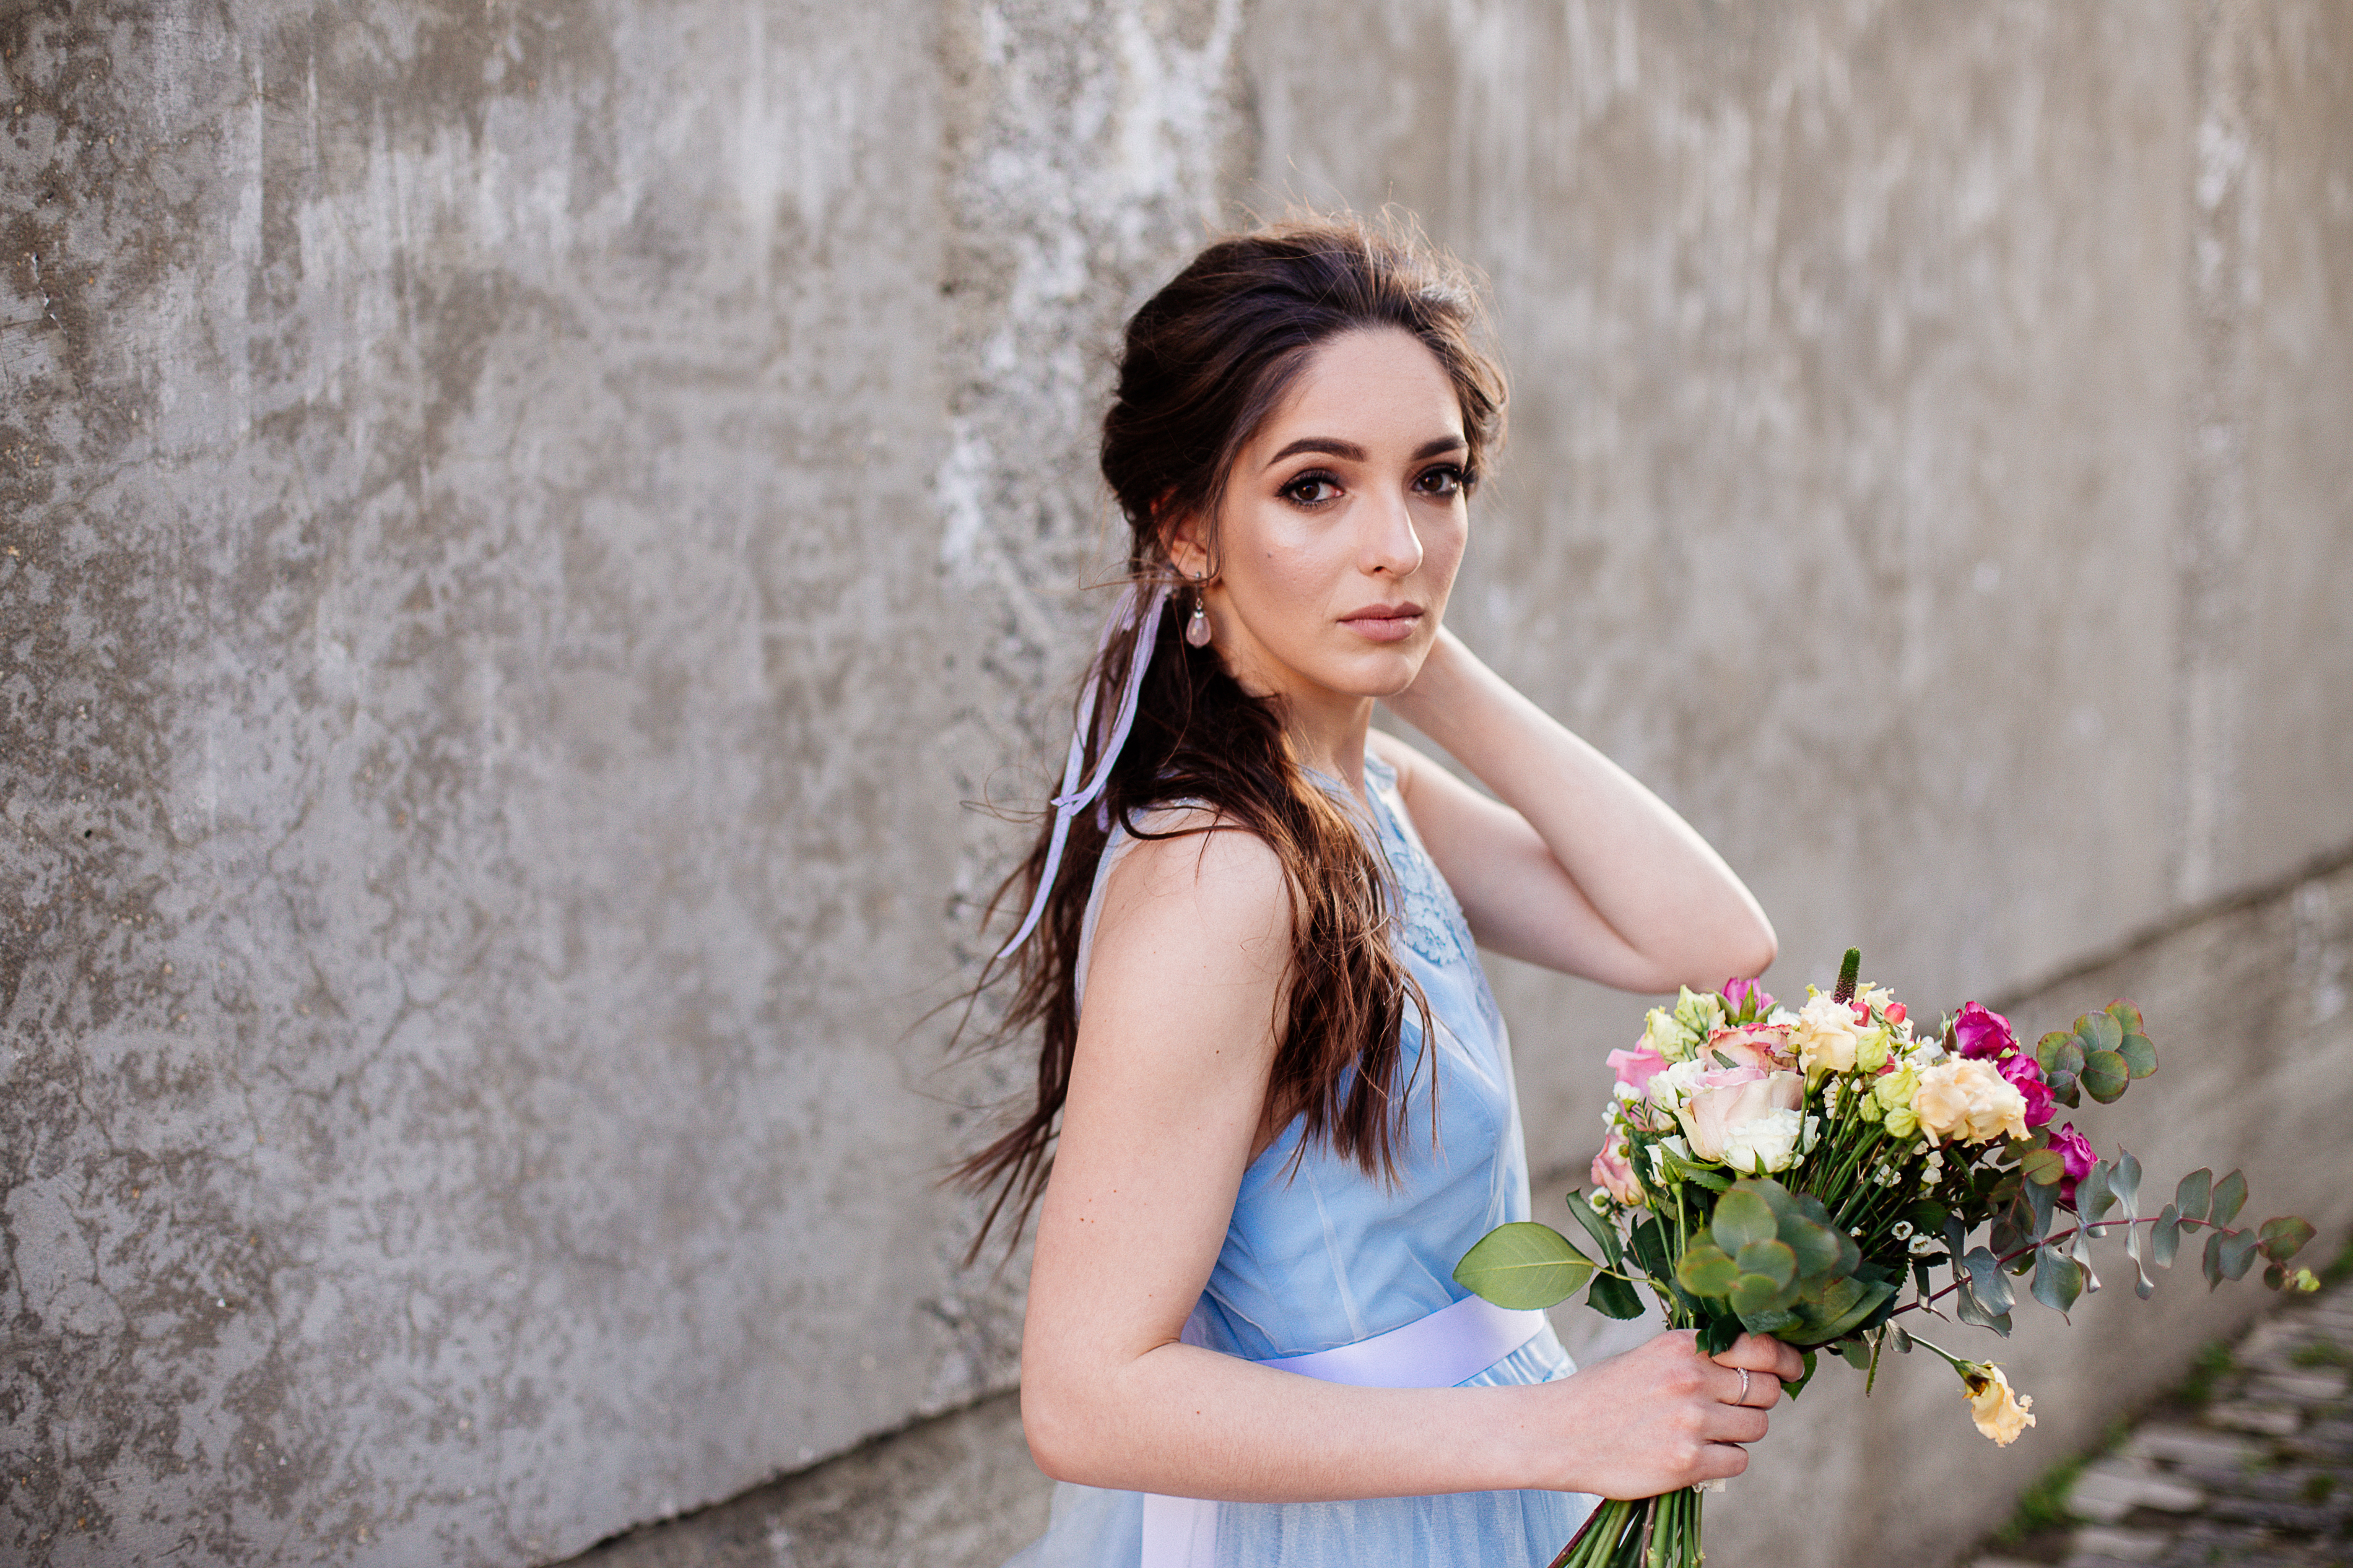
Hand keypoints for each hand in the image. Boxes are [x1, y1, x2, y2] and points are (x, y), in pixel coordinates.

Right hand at [1530, 1331, 1802, 1498]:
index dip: (1786, 1359)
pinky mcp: (1687, 1462)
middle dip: (1758, 1399)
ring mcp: (1691, 1422)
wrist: (1559, 1433)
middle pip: (1766, 1390)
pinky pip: (1738, 1461)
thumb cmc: (1605, 1394)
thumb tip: (1753, 1363)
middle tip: (1734, 1406)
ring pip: (1756, 1427)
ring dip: (1739, 1431)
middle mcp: (1690, 1379)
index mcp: (1680, 1346)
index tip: (1794, 1368)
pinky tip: (1695, 1454)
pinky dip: (1724, 1460)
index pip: (1758, 1346)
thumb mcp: (1648, 1357)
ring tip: (1704, 1431)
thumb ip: (1696, 1357)